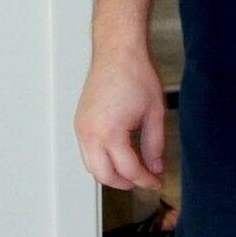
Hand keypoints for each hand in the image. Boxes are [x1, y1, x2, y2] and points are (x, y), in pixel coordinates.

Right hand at [74, 47, 166, 193]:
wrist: (118, 53)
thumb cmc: (135, 75)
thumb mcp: (154, 114)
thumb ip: (154, 145)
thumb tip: (154, 166)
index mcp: (109, 133)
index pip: (127, 169)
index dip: (144, 180)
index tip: (155, 182)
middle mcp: (90, 133)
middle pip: (103, 175)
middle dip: (124, 183)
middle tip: (143, 181)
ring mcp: (81, 128)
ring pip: (91, 166)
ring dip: (110, 174)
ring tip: (131, 172)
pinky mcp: (79, 122)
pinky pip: (87, 152)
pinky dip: (100, 160)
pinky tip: (117, 157)